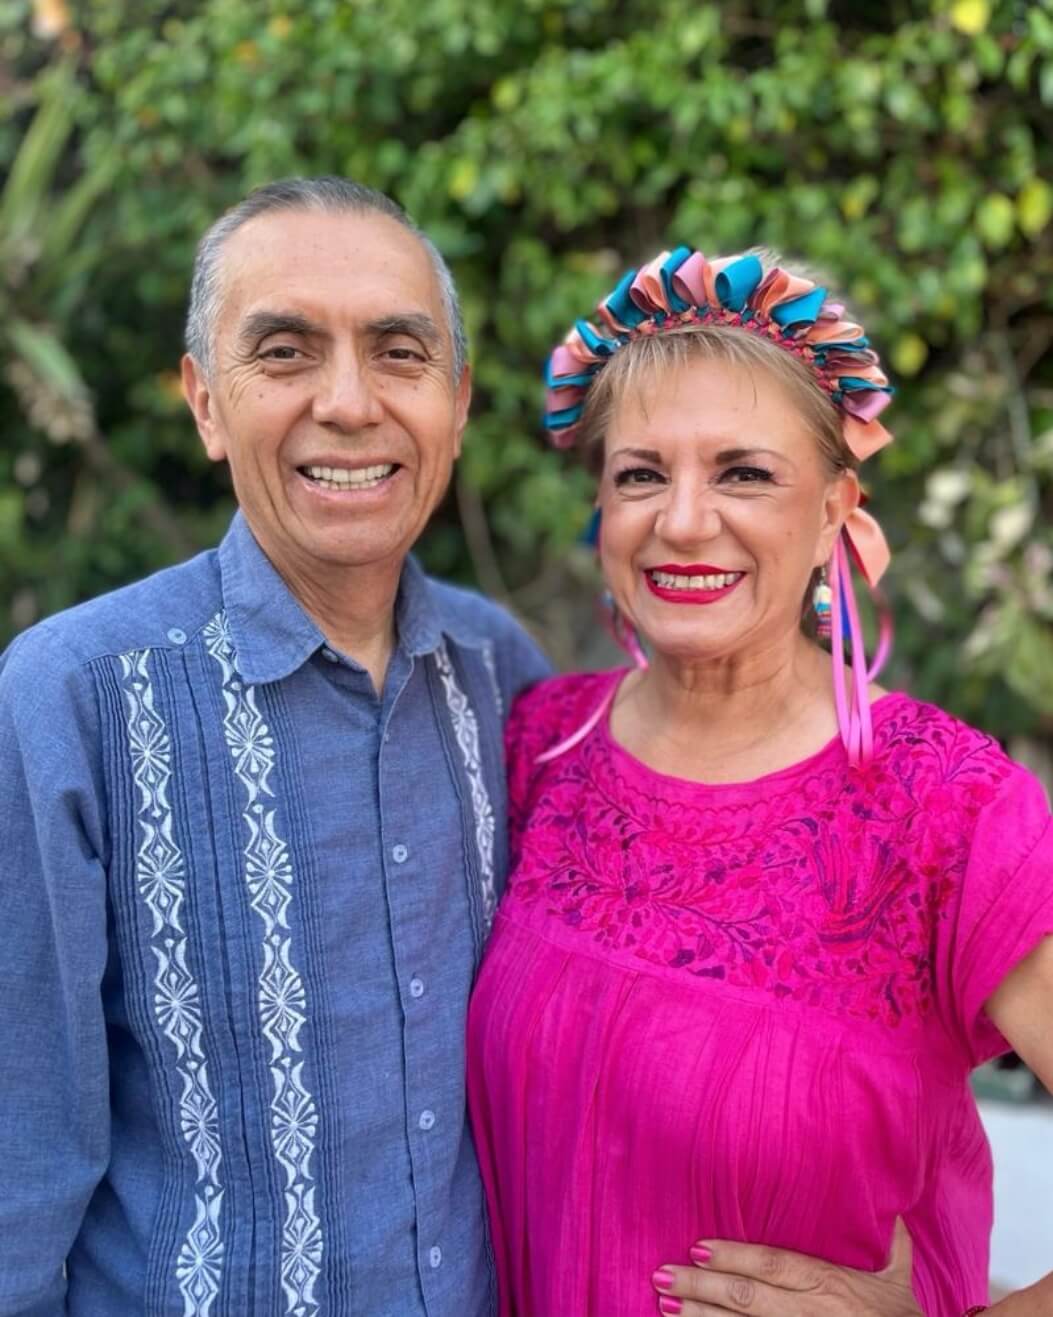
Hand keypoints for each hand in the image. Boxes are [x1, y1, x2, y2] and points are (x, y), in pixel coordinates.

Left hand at [651, 1218, 922, 1315]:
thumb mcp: (899, 1281)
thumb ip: (892, 1242)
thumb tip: (893, 1206)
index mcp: (831, 1284)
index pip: (774, 1264)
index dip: (734, 1255)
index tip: (698, 1245)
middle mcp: (813, 1312)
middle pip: (748, 1298)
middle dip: (701, 1286)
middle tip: (661, 1274)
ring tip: (664, 1305)